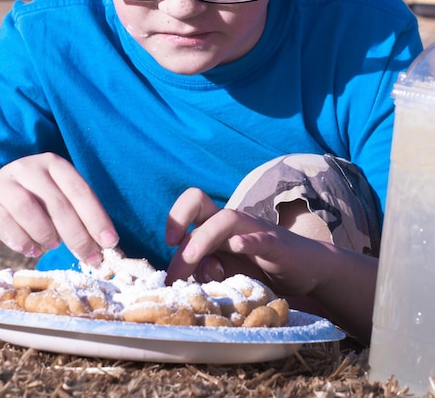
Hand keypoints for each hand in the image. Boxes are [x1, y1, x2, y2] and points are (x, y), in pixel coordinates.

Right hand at [0, 153, 118, 263]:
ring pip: (29, 209)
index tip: (110, 242)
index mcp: (55, 165)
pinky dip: (22, 241)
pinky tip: (32, 250)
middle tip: (90, 258)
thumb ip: (76, 214)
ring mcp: (6, 182)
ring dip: (46, 233)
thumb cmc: (29, 206)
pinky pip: (6, 223)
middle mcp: (31, 168)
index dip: (97, 218)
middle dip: (78, 235)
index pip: (80, 191)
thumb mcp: (54, 201)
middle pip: (59, 203)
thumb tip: (102, 244)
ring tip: (53, 246)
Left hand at [165, 187, 323, 296]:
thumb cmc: (261, 269)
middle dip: (179, 222)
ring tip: (191, 261)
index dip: (175, 217)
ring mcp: (254, 230)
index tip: (168, 244)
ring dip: (203, 239)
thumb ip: (208, 271)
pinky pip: (261, 238)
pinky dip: (248, 241)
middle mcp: (232, 222)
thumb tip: (193, 270)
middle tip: (172, 258)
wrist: (307, 268)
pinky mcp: (276, 245)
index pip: (191, 205)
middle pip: (199, 201)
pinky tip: (238, 247)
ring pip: (225, 219)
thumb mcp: (228, 273)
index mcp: (216, 226)